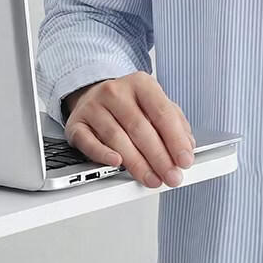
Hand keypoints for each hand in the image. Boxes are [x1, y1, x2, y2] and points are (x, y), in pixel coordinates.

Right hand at [63, 71, 195, 188]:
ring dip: (137, 163)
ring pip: (117, 138)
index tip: (185, 160)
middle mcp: (116, 92)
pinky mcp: (76, 123)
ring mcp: (93, 107)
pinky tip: (116, 163)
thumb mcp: (156, 105)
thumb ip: (175, 123)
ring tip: (152, 178)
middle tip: (171, 176)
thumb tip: (187, 146)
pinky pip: (88, 141)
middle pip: (141, 129)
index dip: (176, 140)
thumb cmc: (130, 104)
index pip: (162, 113)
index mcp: (141, 84)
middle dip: (159, 157)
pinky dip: (102, 154)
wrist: (94, 95)